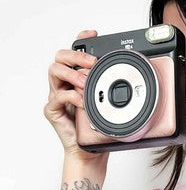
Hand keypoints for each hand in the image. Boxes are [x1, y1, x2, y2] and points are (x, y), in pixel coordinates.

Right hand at [43, 29, 108, 163]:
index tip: (94, 35)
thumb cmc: (97, 130)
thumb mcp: (108, 107)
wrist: (89, 154)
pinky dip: (72, 97)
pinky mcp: (52, 111)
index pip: (74, 53)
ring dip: (72, 74)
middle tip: (92, 63)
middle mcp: (64, 85)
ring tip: (86, 83)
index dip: (81, 40)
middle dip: (76, 56)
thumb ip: (110, 92)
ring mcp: (57, 96)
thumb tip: (129, 81)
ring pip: (54, 71)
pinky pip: (58, 97)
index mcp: (76, 80)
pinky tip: (83, 102)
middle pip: (60, 57)